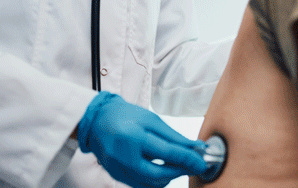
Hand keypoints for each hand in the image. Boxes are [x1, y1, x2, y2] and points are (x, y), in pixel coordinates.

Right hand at [77, 92, 206, 187]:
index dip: (189, 159)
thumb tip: (196, 147)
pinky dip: (155, 180)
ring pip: (150, 184)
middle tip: (192, 166)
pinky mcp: (116, 175)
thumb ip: (174, 136)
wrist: (96, 120)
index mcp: (134, 137)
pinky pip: (140, 185)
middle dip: (180, 172)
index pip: (168, 153)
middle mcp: (124, 157)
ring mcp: (118, 169)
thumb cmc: (124, 116)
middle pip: (159, 175)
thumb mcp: (151, 119)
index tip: (201, 162)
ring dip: (169, 177)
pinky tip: (162, 170)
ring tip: (178, 166)